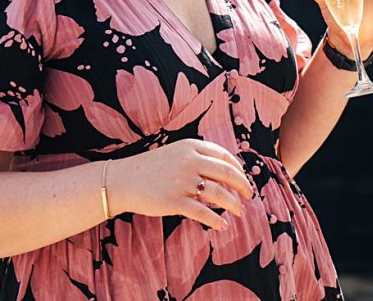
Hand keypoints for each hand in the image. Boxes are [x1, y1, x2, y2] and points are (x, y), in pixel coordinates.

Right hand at [110, 139, 253, 230]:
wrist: (123, 180)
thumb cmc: (152, 168)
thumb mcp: (176, 153)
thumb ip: (199, 157)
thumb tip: (227, 171)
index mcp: (191, 146)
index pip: (224, 156)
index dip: (239, 169)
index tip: (244, 179)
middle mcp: (189, 161)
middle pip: (227, 174)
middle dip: (242, 186)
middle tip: (249, 196)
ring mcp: (182, 182)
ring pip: (219, 194)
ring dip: (233, 204)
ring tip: (240, 212)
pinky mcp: (174, 202)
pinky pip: (203, 213)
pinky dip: (216, 221)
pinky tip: (222, 225)